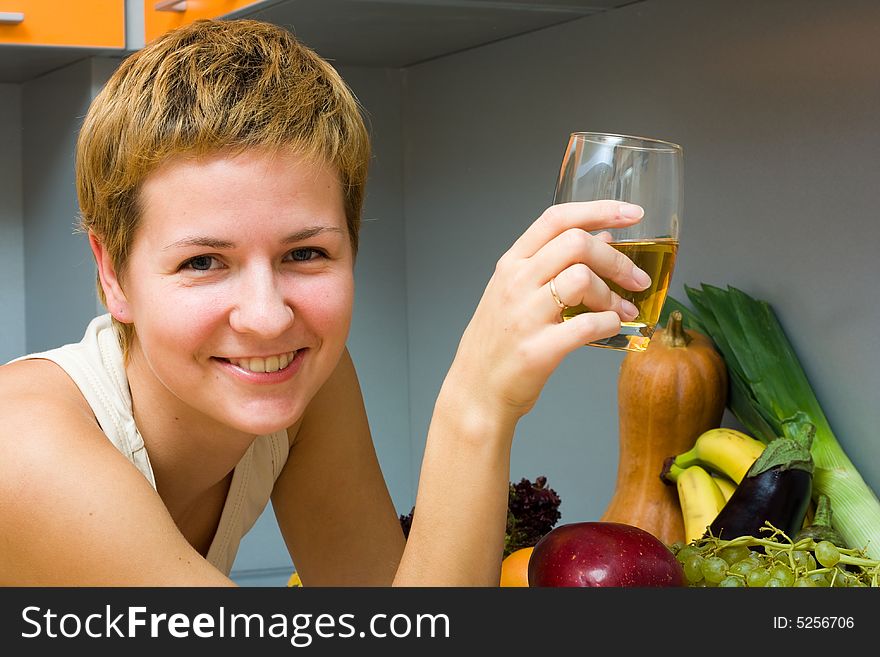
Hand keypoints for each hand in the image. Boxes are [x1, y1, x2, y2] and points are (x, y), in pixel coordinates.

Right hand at [447, 200, 650, 421]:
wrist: (475, 391)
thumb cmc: (500, 342)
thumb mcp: (517, 293)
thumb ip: (553, 265)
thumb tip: (603, 239)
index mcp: (511, 264)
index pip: (556, 218)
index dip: (599, 210)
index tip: (632, 214)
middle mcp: (515, 283)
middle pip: (576, 243)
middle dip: (617, 260)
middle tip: (637, 280)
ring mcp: (524, 316)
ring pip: (582, 279)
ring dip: (613, 295)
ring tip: (624, 311)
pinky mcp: (537, 350)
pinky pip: (587, 326)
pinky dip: (610, 324)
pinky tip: (612, 328)